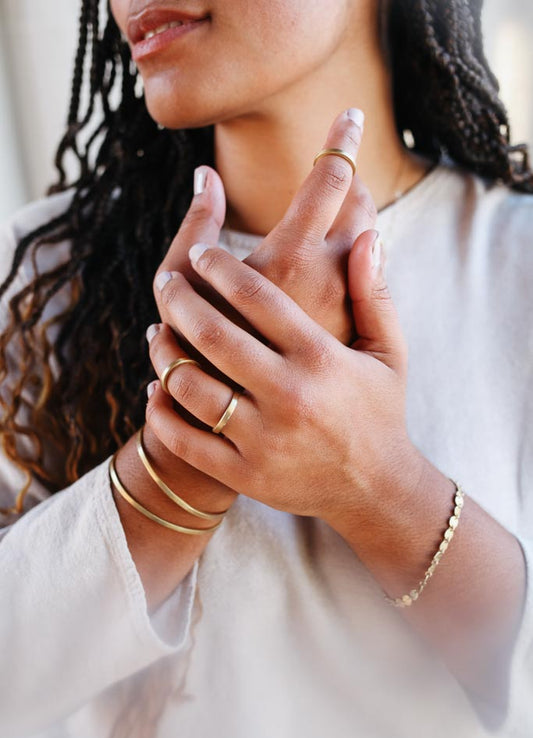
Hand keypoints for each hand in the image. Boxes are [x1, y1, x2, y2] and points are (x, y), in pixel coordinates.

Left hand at [147, 227, 416, 537]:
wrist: (375, 490)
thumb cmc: (378, 412)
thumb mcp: (387, 352)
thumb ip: (373, 294)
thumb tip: (368, 235)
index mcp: (320, 358)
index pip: (256, 296)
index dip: (219, 266)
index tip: (201, 253)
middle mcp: (289, 395)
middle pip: (212, 333)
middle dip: (179, 299)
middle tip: (166, 284)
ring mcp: (262, 438)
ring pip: (188, 384)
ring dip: (163, 352)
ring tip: (157, 333)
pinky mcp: (243, 474)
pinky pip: (184, 437)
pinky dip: (161, 410)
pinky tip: (158, 388)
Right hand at [153, 108, 375, 343]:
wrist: (236, 423)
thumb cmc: (196, 352)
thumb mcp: (180, 286)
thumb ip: (195, 227)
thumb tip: (207, 175)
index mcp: (290, 260)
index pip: (330, 179)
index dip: (341, 138)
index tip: (349, 115)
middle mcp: (330, 280)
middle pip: (360, 204)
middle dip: (350, 181)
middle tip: (339, 169)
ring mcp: (349, 307)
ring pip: (368, 238)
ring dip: (357, 215)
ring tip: (339, 206)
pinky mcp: (356, 328)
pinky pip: (367, 272)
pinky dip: (356, 253)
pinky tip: (339, 253)